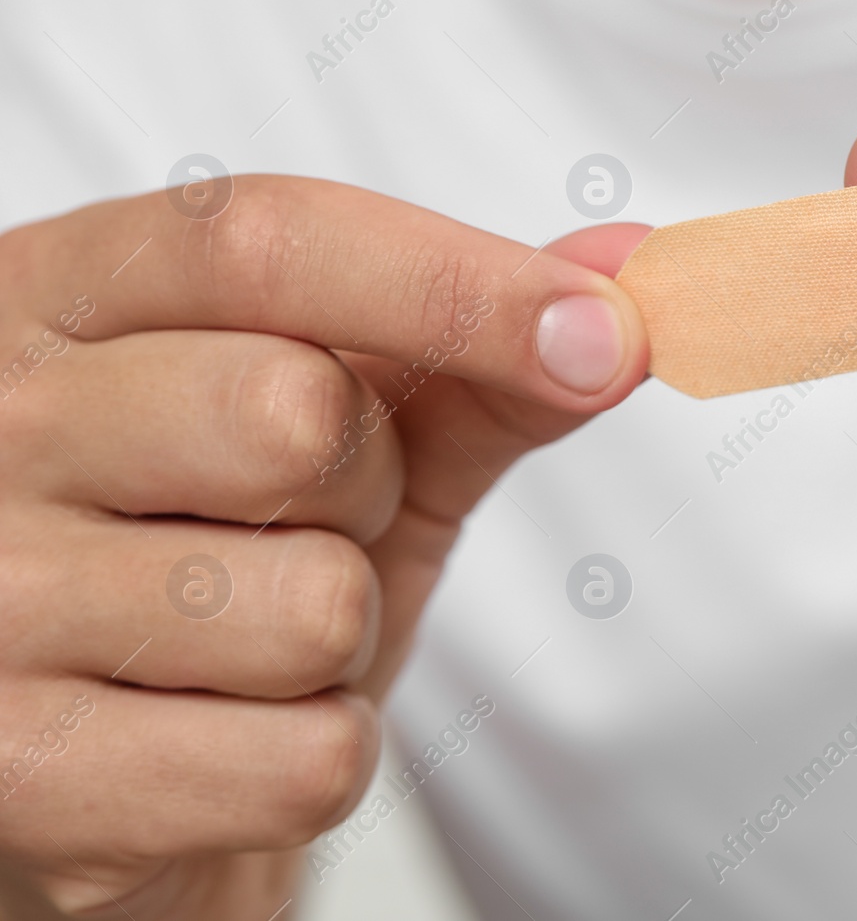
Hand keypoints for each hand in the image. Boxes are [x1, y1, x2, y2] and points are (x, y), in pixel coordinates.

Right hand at [0, 177, 647, 915]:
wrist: (108, 755)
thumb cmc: (228, 549)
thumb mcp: (349, 430)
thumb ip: (476, 357)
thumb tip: (632, 285)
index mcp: (63, 297)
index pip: (264, 242)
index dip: (458, 283)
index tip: (606, 335)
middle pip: (295, 416)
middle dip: (370, 487)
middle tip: (311, 522)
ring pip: (313, 605)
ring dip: (341, 640)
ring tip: (248, 639)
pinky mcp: (26, 780)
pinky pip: (304, 761)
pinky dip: (318, 755)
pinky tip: (223, 738)